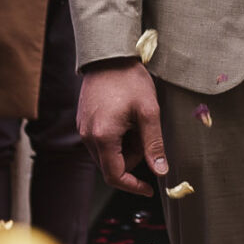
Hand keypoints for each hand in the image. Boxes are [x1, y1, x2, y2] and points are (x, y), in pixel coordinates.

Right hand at [78, 60, 168, 192]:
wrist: (108, 55)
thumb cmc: (129, 80)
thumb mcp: (148, 112)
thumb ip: (153, 144)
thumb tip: (160, 171)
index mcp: (103, 137)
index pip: (115, 176)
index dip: (133, 186)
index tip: (149, 188)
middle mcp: (87, 137)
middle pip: (111, 166)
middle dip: (132, 158)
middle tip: (145, 133)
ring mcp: (83, 129)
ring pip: (106, 154)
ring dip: (124, 147)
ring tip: (135, 121)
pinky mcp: (83, 122)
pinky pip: (100, 141)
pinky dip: (116, 138)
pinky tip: (125, 118)